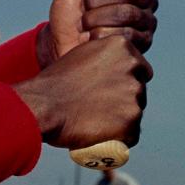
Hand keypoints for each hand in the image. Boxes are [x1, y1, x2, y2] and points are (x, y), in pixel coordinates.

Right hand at [15, 35, 151, 149]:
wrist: (44, 105)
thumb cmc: (57, 82)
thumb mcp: (82, 55)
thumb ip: (104, 59)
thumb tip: (115, 70)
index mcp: (121, 46)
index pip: (139, 67)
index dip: (125, 79)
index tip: (109, 89)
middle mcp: (133, 67)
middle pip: (139, 88)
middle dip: (125, 98)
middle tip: (100, 106)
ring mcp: (134, 95)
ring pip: (135, 111)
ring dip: (121, 118)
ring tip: (94, 119)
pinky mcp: (131, 122)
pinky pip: (132, 134)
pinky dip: (119, 138)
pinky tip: (99, 133)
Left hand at [38, 0, 158, 66]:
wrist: (59, 44)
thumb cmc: (69, 11)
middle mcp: (145, 3)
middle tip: (85, 7)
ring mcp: (146, 25)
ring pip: (126, 14)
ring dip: (96, 18)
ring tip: (86, 25)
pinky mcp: (141, 47)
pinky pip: (124, 37)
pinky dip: (99, 36)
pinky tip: (93, 39)